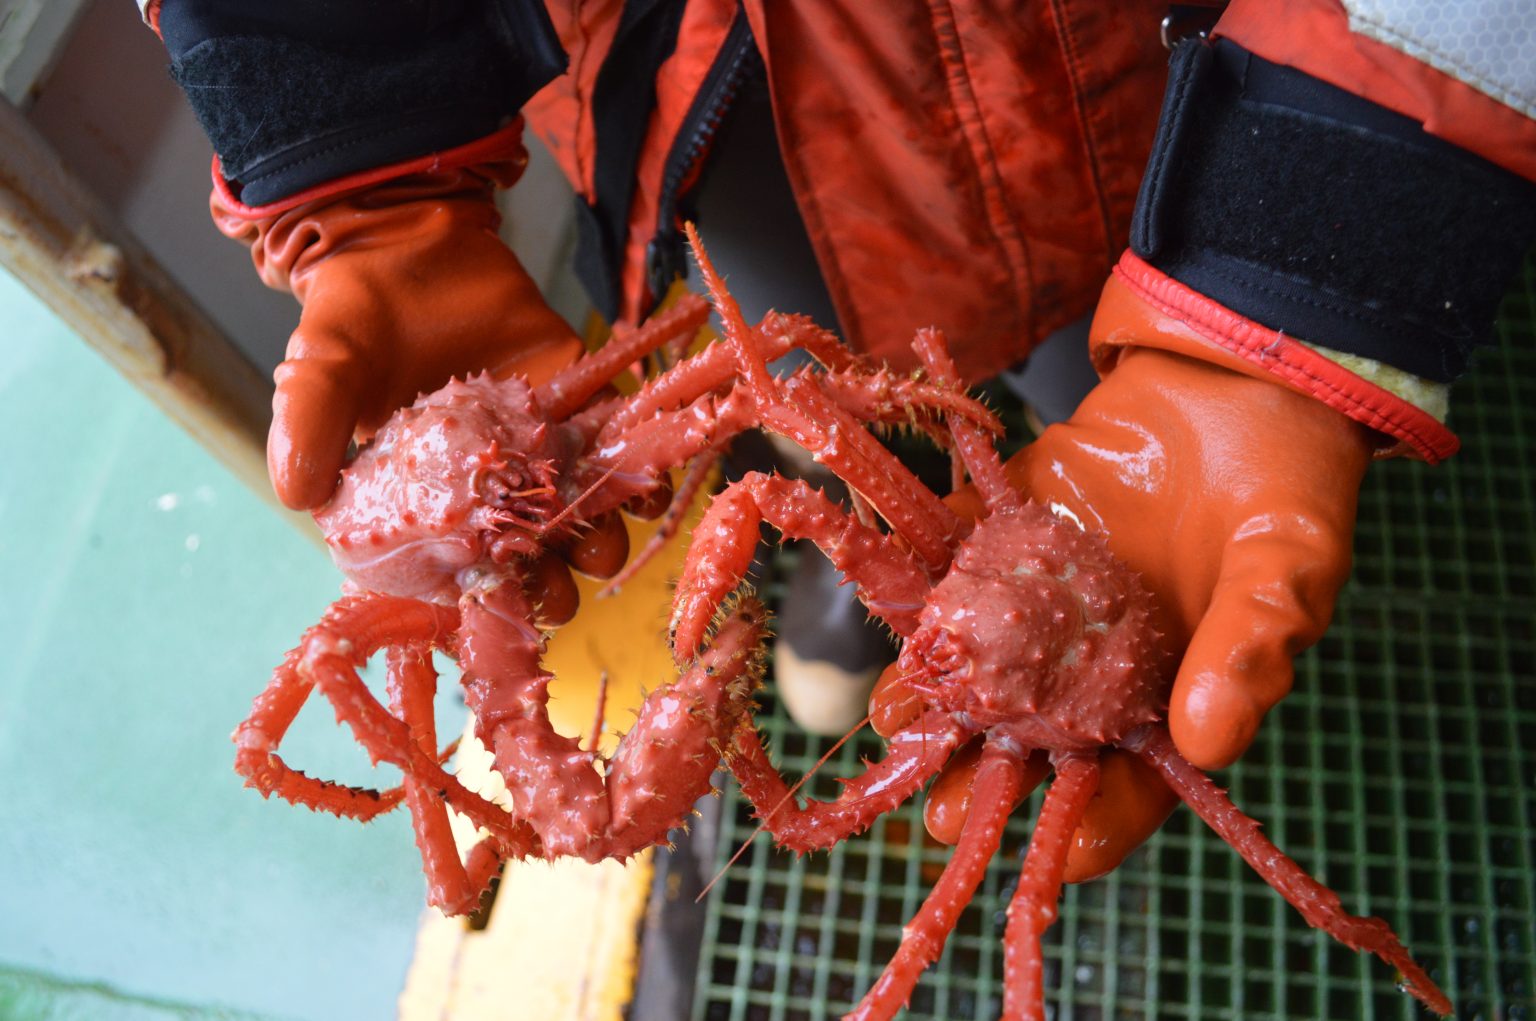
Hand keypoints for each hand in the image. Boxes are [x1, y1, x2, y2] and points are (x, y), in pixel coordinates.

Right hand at [212, 152, 646, 620]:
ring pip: (585, 520)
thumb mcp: (321, 369)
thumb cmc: (355, 318)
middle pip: (534, 561)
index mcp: (428, 505)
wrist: (408, 243)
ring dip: (602, 539)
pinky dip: (642, 475)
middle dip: (555, 582)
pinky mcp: (580, 407)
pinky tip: (647, 484)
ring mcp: (539, 453)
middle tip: (559, 580)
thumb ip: (311, 425)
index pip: (461, 573)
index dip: (484, 599)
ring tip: (601, 539)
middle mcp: (489, 491)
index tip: (499, 605)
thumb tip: (294, 492)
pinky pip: (619, 453)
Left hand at [881, 287, 1375, 880]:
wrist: (1242, 373)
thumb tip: (1208, 740)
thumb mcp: (1290, 565)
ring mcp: (1049, 592)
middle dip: (986, 776)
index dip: (1097, 823)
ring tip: (898, 719)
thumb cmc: (1289, 480)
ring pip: (985, 659)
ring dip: (939, 690)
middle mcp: (1099, 655)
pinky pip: (960, 559)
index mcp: (1176, 689)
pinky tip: (891, 608)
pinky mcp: (1012, 527)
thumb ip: (1250, 644)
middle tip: (938, 813)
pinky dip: (924, 579)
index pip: (1134, 780)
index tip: (1054, 854)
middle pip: (1037, 736)